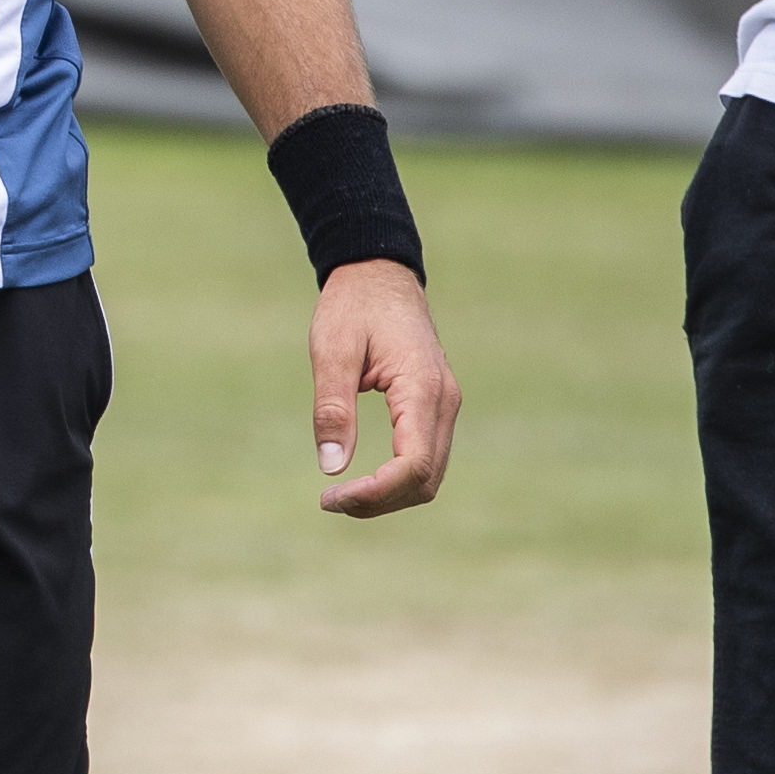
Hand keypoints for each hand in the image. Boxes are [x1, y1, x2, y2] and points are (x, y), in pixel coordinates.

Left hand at [308, 258, 459, 516]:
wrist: (380, 272)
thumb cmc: (353, 306)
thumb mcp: (333, 352)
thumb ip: (333, 408)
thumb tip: (331, 468)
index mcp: (422, 387)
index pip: (412, 465)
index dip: (375, 493)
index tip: (330, 496)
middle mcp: (444, 401)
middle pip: (425, 480)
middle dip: (380, 501)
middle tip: (329, 500)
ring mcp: (445, 404)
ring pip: (429, 475)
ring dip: (389, 495)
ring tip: (342, 494)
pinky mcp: (436, 405)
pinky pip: (426, 457)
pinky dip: (398, 479)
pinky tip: (364, 478)